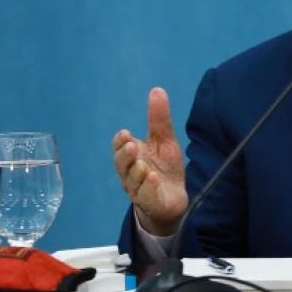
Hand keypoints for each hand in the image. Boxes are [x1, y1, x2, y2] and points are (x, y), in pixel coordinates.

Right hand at [112, 88, 187, 235]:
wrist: (173, 199)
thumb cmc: (164, 168)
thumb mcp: (165, 140)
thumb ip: (159, 119)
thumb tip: (157, 89)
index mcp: (132, 156)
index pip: (119, 146)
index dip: (120, 141)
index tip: (126, 134)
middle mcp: (129, 173)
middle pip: (120, 164)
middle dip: (125, 155)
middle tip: (132, 146)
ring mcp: (138, 189)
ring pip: (132, 180)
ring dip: (137, 172)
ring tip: (145, 165)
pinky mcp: (149, 203)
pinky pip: (145, 196)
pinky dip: (148, 187)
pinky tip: (153, 179)